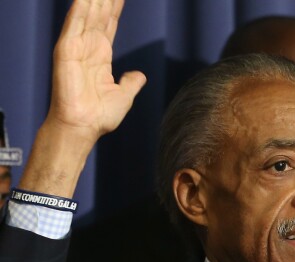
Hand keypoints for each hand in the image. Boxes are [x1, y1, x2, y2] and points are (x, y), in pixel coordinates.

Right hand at [47, 0, 144, 141]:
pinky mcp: (66, 50)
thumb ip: (131, 83)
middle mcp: (88, 47)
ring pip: (87, 14)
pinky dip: (80, 8)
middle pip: (99, 14)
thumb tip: (139, 75)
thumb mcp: (123, 96)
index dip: (115, 7)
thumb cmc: (99, 116)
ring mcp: (76, 47)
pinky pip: (73, 24)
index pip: (109, 23)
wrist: (82, 127)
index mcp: (100, 55)